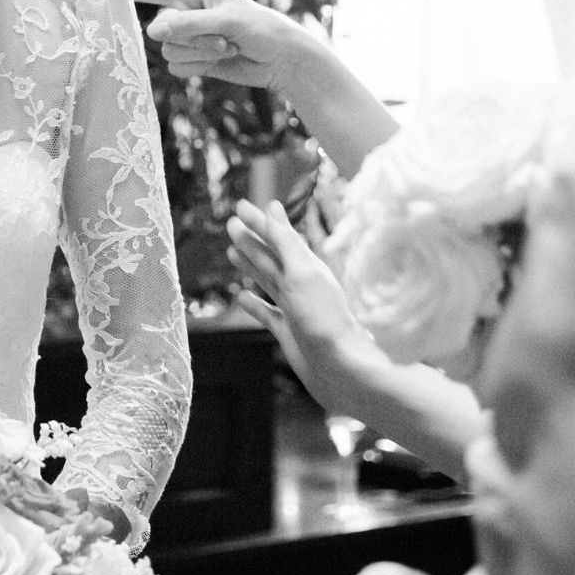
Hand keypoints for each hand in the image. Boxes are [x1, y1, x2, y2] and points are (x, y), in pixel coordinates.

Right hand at [130, 0, 309, 89]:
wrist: (282, 59)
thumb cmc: (260, 28)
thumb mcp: (226, 20)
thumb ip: (188, 25)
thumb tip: (150, 32)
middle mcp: (182, 13)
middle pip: (159, 30)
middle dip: (192, 38)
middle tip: (223, 37)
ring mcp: (185, 38)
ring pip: (167, 52)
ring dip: (199, 54)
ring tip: (226, 47)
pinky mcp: (191, 60)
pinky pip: (176, 68)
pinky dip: (198, 68)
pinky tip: (220, 62)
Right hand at [226, 200, 378, 420]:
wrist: (341, 369)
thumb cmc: (325, 319)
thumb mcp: (302, 273)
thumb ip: (285, 241)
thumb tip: (272, 206)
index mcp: (306, 267)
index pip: (278, 236)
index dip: (259, 221)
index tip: (240, 205)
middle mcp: (301, 285)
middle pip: (271, 256)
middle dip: (252, 240)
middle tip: (232, 223)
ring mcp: (294, 308)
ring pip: (267, 280)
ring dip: (250, 265)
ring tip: (232, 251)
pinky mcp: (289, 332)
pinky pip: (267, 313)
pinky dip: (254, 304)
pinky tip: (242, 297)